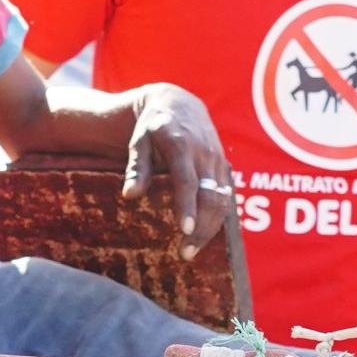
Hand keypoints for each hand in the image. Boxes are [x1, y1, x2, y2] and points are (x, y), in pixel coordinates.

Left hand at [117, 87, 232, 250]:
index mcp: (181, 144)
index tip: (184, 230)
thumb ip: (137, 168)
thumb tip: (129, 195)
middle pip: (210, 196)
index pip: (187, 180)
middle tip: (186, 253)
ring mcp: (218, 160)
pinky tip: (205, 234)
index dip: (187, 206)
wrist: (179, 103)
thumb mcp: (138, 141)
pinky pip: (227, 196)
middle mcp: (205, 153)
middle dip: (200, 228)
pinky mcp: (224, 166)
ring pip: (223, 200)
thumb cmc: (153, 126)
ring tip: (192, 250)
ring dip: (210, 228)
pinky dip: (218, 217)